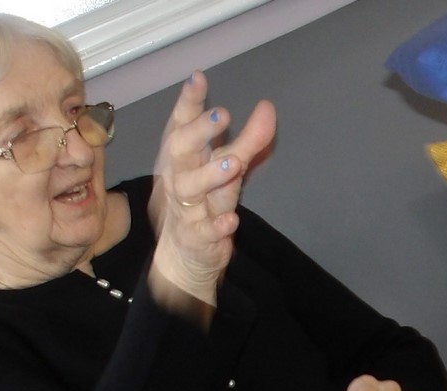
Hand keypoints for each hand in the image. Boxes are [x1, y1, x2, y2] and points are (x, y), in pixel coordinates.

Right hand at [148, 70, 276, 308]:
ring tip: (233, 164)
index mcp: (182, 157)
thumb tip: (267, 107)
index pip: (180, 124)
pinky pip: (203, 232)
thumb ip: (249, 140)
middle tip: (222, 114)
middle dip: (200, 132)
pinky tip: (230, 221)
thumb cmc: (203, 202)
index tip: (199, 78)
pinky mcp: (196, 239)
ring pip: (190, 189)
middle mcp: (179, 178)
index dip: (188, 102)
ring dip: (210, 176)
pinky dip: (216, 226)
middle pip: (182, 151)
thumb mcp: (227, 168)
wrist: (184, 256)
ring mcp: (186, 209)